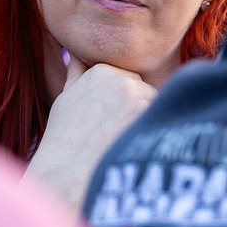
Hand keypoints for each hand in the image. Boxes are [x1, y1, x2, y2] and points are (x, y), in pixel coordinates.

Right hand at [23, 52, 156, 213]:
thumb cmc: (65, 139)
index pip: (130, 80)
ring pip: (155, 106)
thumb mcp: (67, 97)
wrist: (66, 174)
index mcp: (101, 69)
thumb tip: (76, 52)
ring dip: (144, 122)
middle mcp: (120, 77)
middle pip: (145, 91)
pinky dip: (151, 135)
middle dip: (136, 110)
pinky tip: (131, 146)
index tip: (107, 121)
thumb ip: (78, 71)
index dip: (122, 104)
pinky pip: (161, 121)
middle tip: (113, 133)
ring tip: (120, 141)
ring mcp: (136, 96)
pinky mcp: (147, 116)